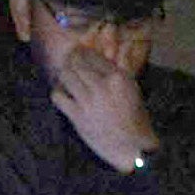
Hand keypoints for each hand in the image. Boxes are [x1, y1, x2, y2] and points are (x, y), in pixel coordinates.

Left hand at [50, 44, 159, 171]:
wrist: (131, 147)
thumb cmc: (136, 118)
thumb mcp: (134, 88)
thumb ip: (126, 67)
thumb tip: (125, 47)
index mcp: (117, 78)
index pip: (93, 56)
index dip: (83, 52)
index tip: (79, 51)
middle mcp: (101, 86)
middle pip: (77, 63)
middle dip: (71, 58)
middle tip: (69, 58)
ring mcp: (87, 102)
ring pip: (66, 76)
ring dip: (64, 72)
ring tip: (65, 72)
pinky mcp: (77, 117)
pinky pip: (58, 97)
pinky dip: (58, 92)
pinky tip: (62, 92)